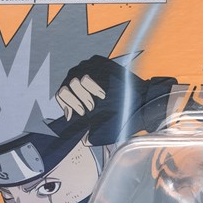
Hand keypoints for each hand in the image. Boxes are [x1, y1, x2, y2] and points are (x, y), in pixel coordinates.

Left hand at [55, 57, 172, 145]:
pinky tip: (104, 94)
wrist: (141, 105)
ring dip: (86, 96)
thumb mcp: (103, 130)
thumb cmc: (123, 117)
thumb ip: (90, 135)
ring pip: (74, 80)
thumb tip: (82, 140)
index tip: (75, 116)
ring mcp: (89, 69)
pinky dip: (94, 86)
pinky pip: (87, 73)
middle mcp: (81, 79)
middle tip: (91, 110)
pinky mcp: (99, 62)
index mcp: (79, 94)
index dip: (66, 106)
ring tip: (100, 102)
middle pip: (65, 87)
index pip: (61, 95)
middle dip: (76, 102)